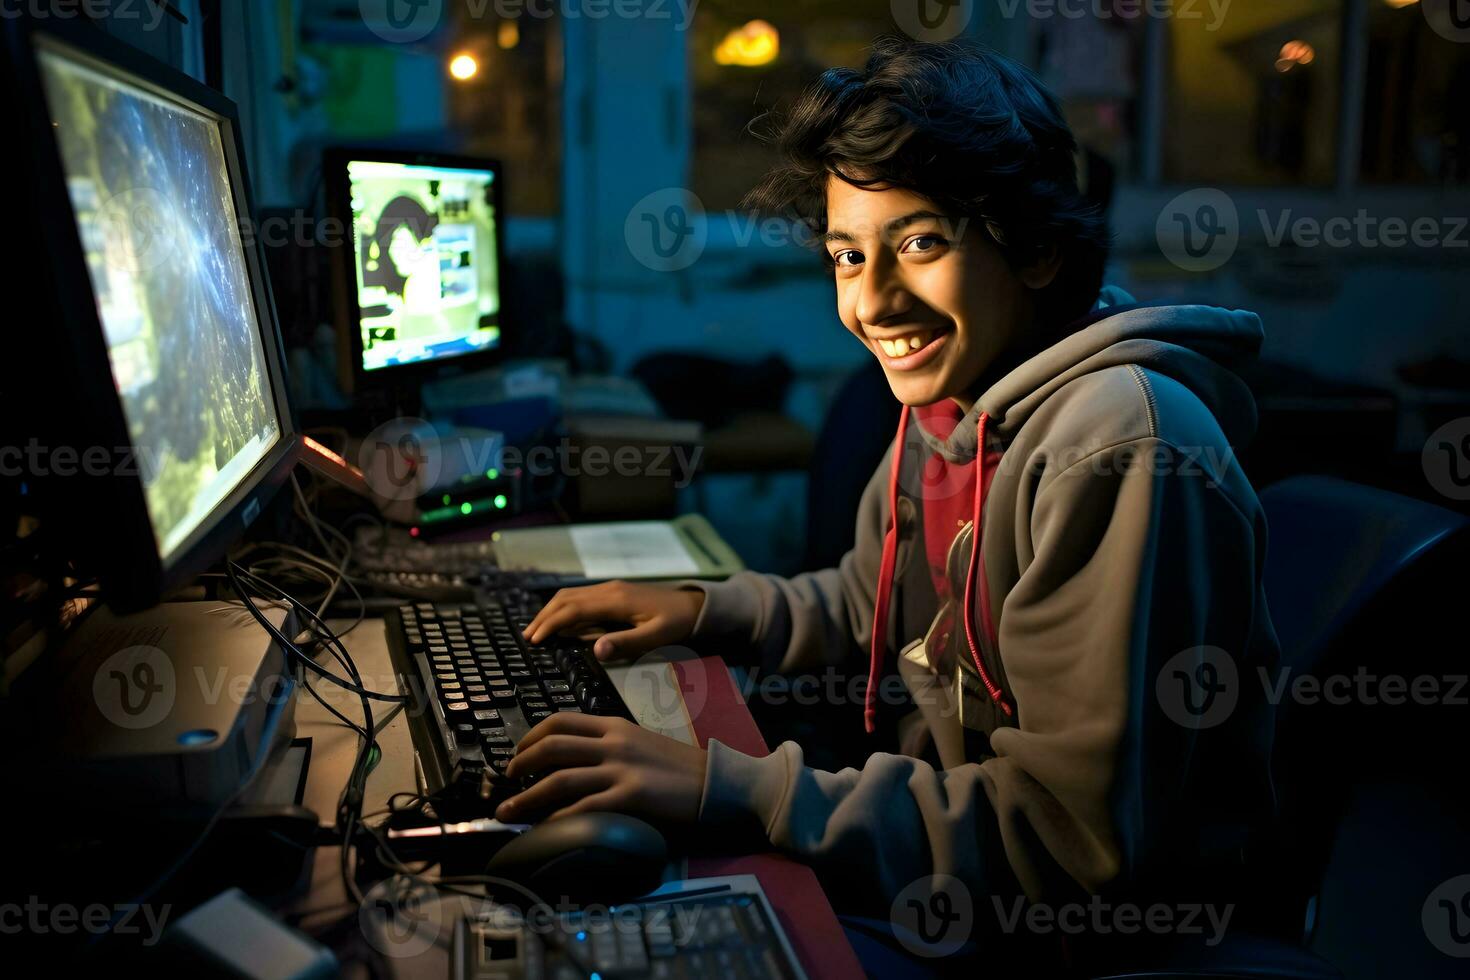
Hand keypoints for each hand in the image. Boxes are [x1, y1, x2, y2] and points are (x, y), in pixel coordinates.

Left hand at [496, 714, 707, 825]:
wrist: (718, 782)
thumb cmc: (680, 767)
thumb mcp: (641, 743)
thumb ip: (610, 745)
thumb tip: (574, 761)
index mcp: (616, 725)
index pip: (561, 721)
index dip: (531, 736)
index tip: (518, 752)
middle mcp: (614, 743)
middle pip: (552, 746)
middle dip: (520, 762)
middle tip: (506, 779)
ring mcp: (621, 770)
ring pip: (559, 779)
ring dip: (526, 796)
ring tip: (506, 810)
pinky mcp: (630, 798)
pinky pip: (583, 808)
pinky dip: (557, 818)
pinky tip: (543, 828)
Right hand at [523, 581, 704, 662]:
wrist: (695, 605)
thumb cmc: (678, 623)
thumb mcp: (657, 637)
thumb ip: (627, 644)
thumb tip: (596, 650)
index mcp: (616, 600)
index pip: (573, 611)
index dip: (551, 624)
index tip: (535, 640)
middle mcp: (609, 589)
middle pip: (566, 599)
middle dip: (544, 617)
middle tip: (527, 637)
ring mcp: (611, 588)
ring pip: (571, 596)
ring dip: (551, 611)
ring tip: (537, 630)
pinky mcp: (614, 591)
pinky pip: (582, 597)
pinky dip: (564, 608)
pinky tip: (561, 622)